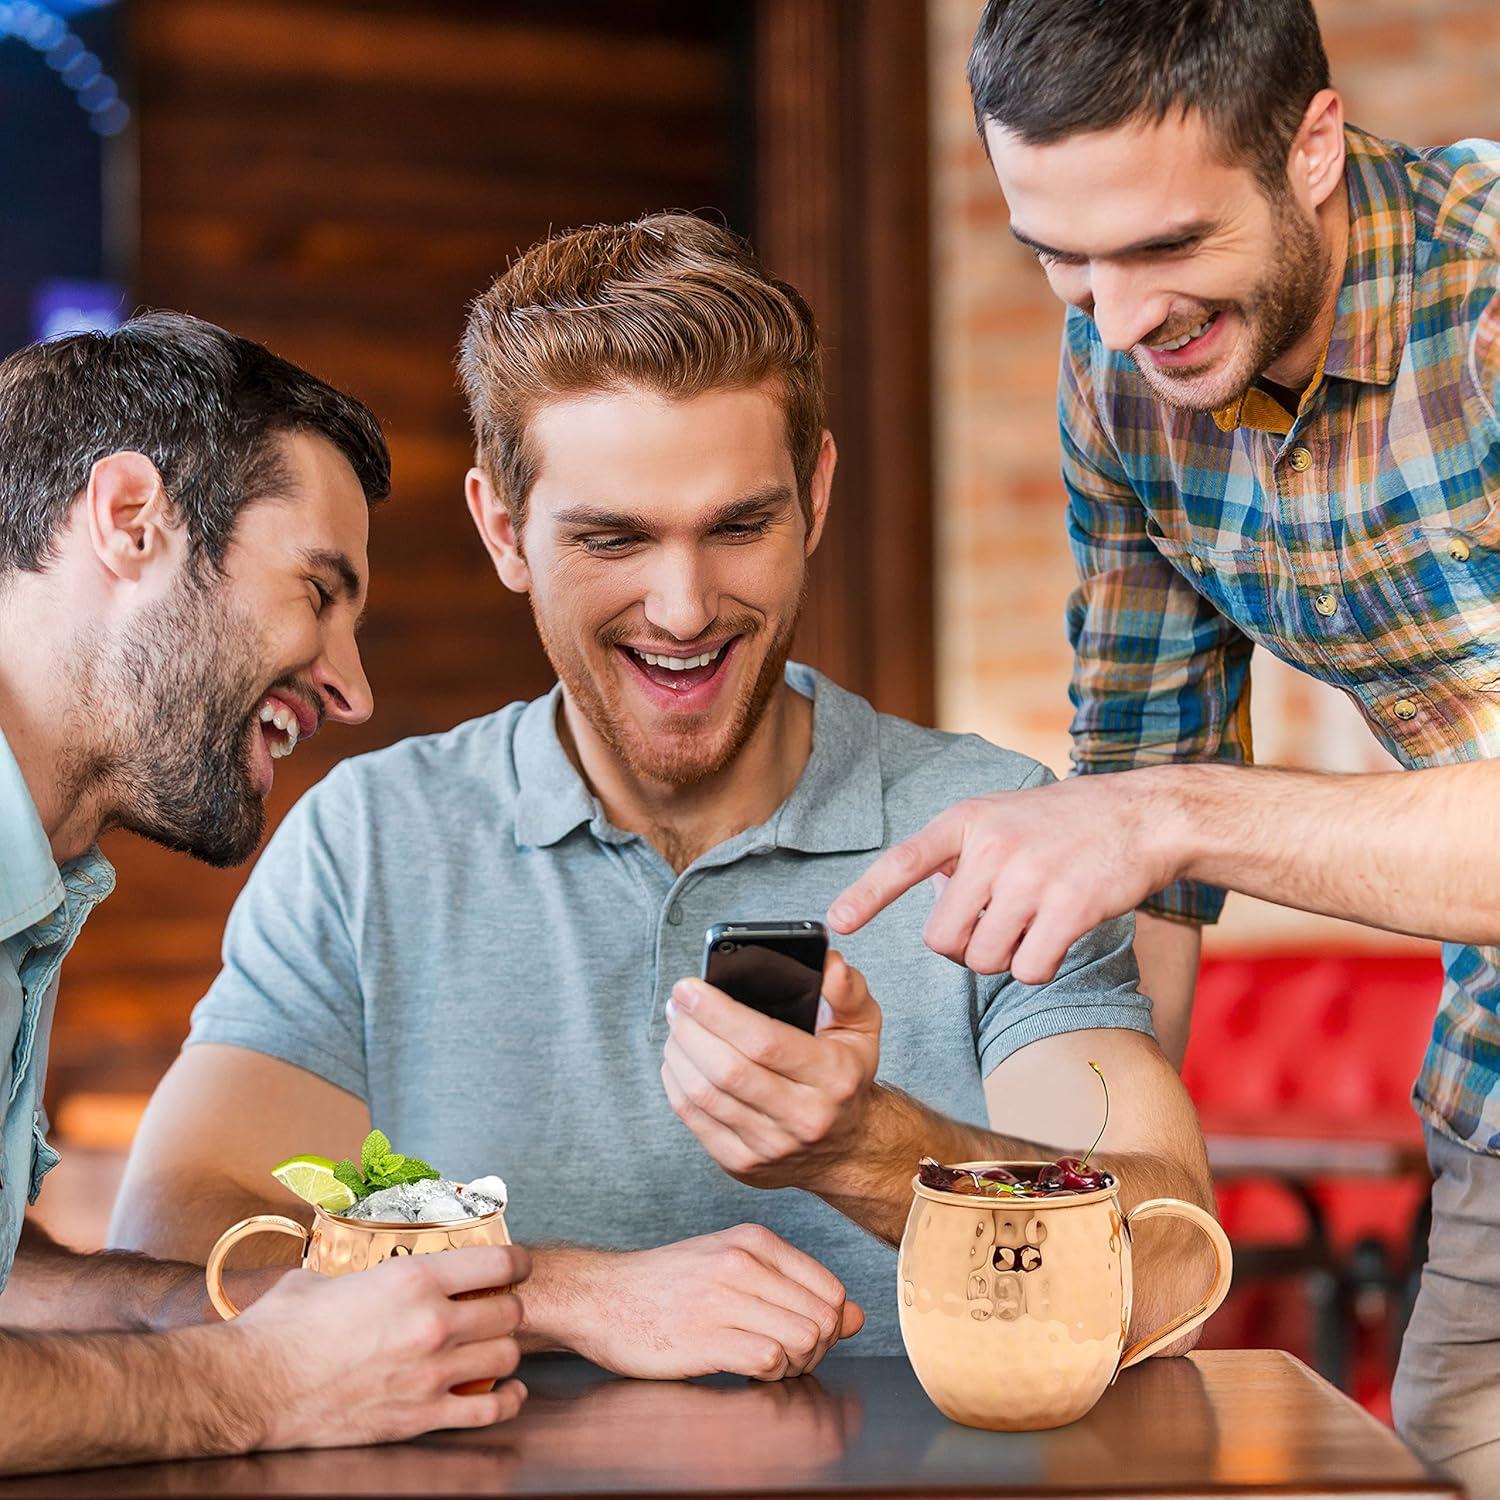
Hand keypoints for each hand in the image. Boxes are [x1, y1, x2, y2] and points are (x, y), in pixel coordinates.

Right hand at [230, 1243, 529, 1450]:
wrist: (251, 1387)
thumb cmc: (281, 1329)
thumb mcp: (328, 1277)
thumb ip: (364, 1274)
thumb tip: (365, 1269)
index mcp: (413, 1279)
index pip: (497, 1262)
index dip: (516, 1261)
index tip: (518, 1264)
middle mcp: (432, 1323)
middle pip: (510, 1311)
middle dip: (509, 1307)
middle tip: (499, 1307)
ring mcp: (429, 1373)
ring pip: (506, 1358)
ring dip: (505, 1351)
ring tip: (494, 1347)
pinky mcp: (419, 1416)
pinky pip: (487, 1411)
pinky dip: (505, 1402)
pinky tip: (507, 1393)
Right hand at [558, 1226, 862, 1379]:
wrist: (600, 1297)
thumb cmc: (668, 1287)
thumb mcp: (734, 1269)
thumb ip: (794, 1288)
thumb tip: (856, 1316)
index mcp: (754, 1241)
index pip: (831, 1289)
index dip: (828, 1325)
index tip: (800, 1337)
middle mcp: (742, 1261)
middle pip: (824, 1319)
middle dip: (815, 1350)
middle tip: (783, 1358)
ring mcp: (722, 1297)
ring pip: (804, 1339)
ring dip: (793, 1366)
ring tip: (763, 1363)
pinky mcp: (703, 1335)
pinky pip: (769, 1358)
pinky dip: (768, 1374)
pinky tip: (744, 1369)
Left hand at [662, 953, 879, 1191]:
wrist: (847, 1149)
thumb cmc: (846, 1078)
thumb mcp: (861, 1029)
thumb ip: (847, 992)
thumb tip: (829, 965)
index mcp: (833, 1077)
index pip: (765, 1042)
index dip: (718, 1012)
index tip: (691, 987)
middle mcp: (804, 1116)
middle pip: (727, 1069)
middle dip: (690, 1029)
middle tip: (678, 1001)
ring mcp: (770, 1146)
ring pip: (704, 1095)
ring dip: (679, 1052)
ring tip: (677, 1024)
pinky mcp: (741, 1163)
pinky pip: (693, 1119)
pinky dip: (676, 1082)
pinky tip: (679, 1058)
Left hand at [828, 771, 1177, 983]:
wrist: (1143, 815)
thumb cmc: (1066, 823)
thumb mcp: (1001, 815)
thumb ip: (960, 851)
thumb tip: (928, 891)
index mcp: (968, 822)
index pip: (905, 861)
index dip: (868, 894)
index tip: (836, 921)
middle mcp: (993, 846)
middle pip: (942, 938)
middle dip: (962, 948)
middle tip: (993, 929)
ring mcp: (1031, 876)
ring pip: (983, 960)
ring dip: (1005, 959)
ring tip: (1031, 925)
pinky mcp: (1070, 907)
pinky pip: (1029, 971)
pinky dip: (1039, 969)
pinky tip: (1056, 941)